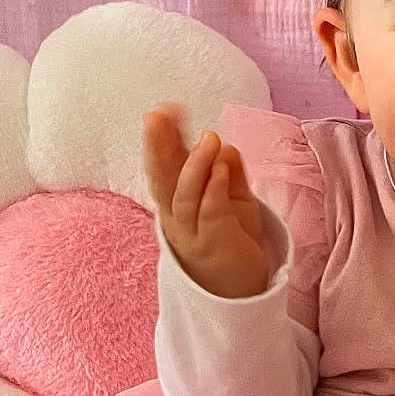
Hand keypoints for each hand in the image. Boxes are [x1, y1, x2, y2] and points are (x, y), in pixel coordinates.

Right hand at [142, 103, 270, 298]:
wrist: (238, 286)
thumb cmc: (230, 237)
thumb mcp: (233, 198)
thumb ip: (229, 172)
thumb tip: (225, 145)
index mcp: (175, 201)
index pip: (165, 165)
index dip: (163, 138)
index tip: (165, 109)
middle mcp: (176, 215)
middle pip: (162, 178)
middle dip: (158, 146)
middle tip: (156, 115)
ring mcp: (192, 230)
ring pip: (185, 195)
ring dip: (195, 164)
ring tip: (208, 138)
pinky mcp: (214, 242)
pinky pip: (210, 213)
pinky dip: (214, 189)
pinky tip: (220, 168)